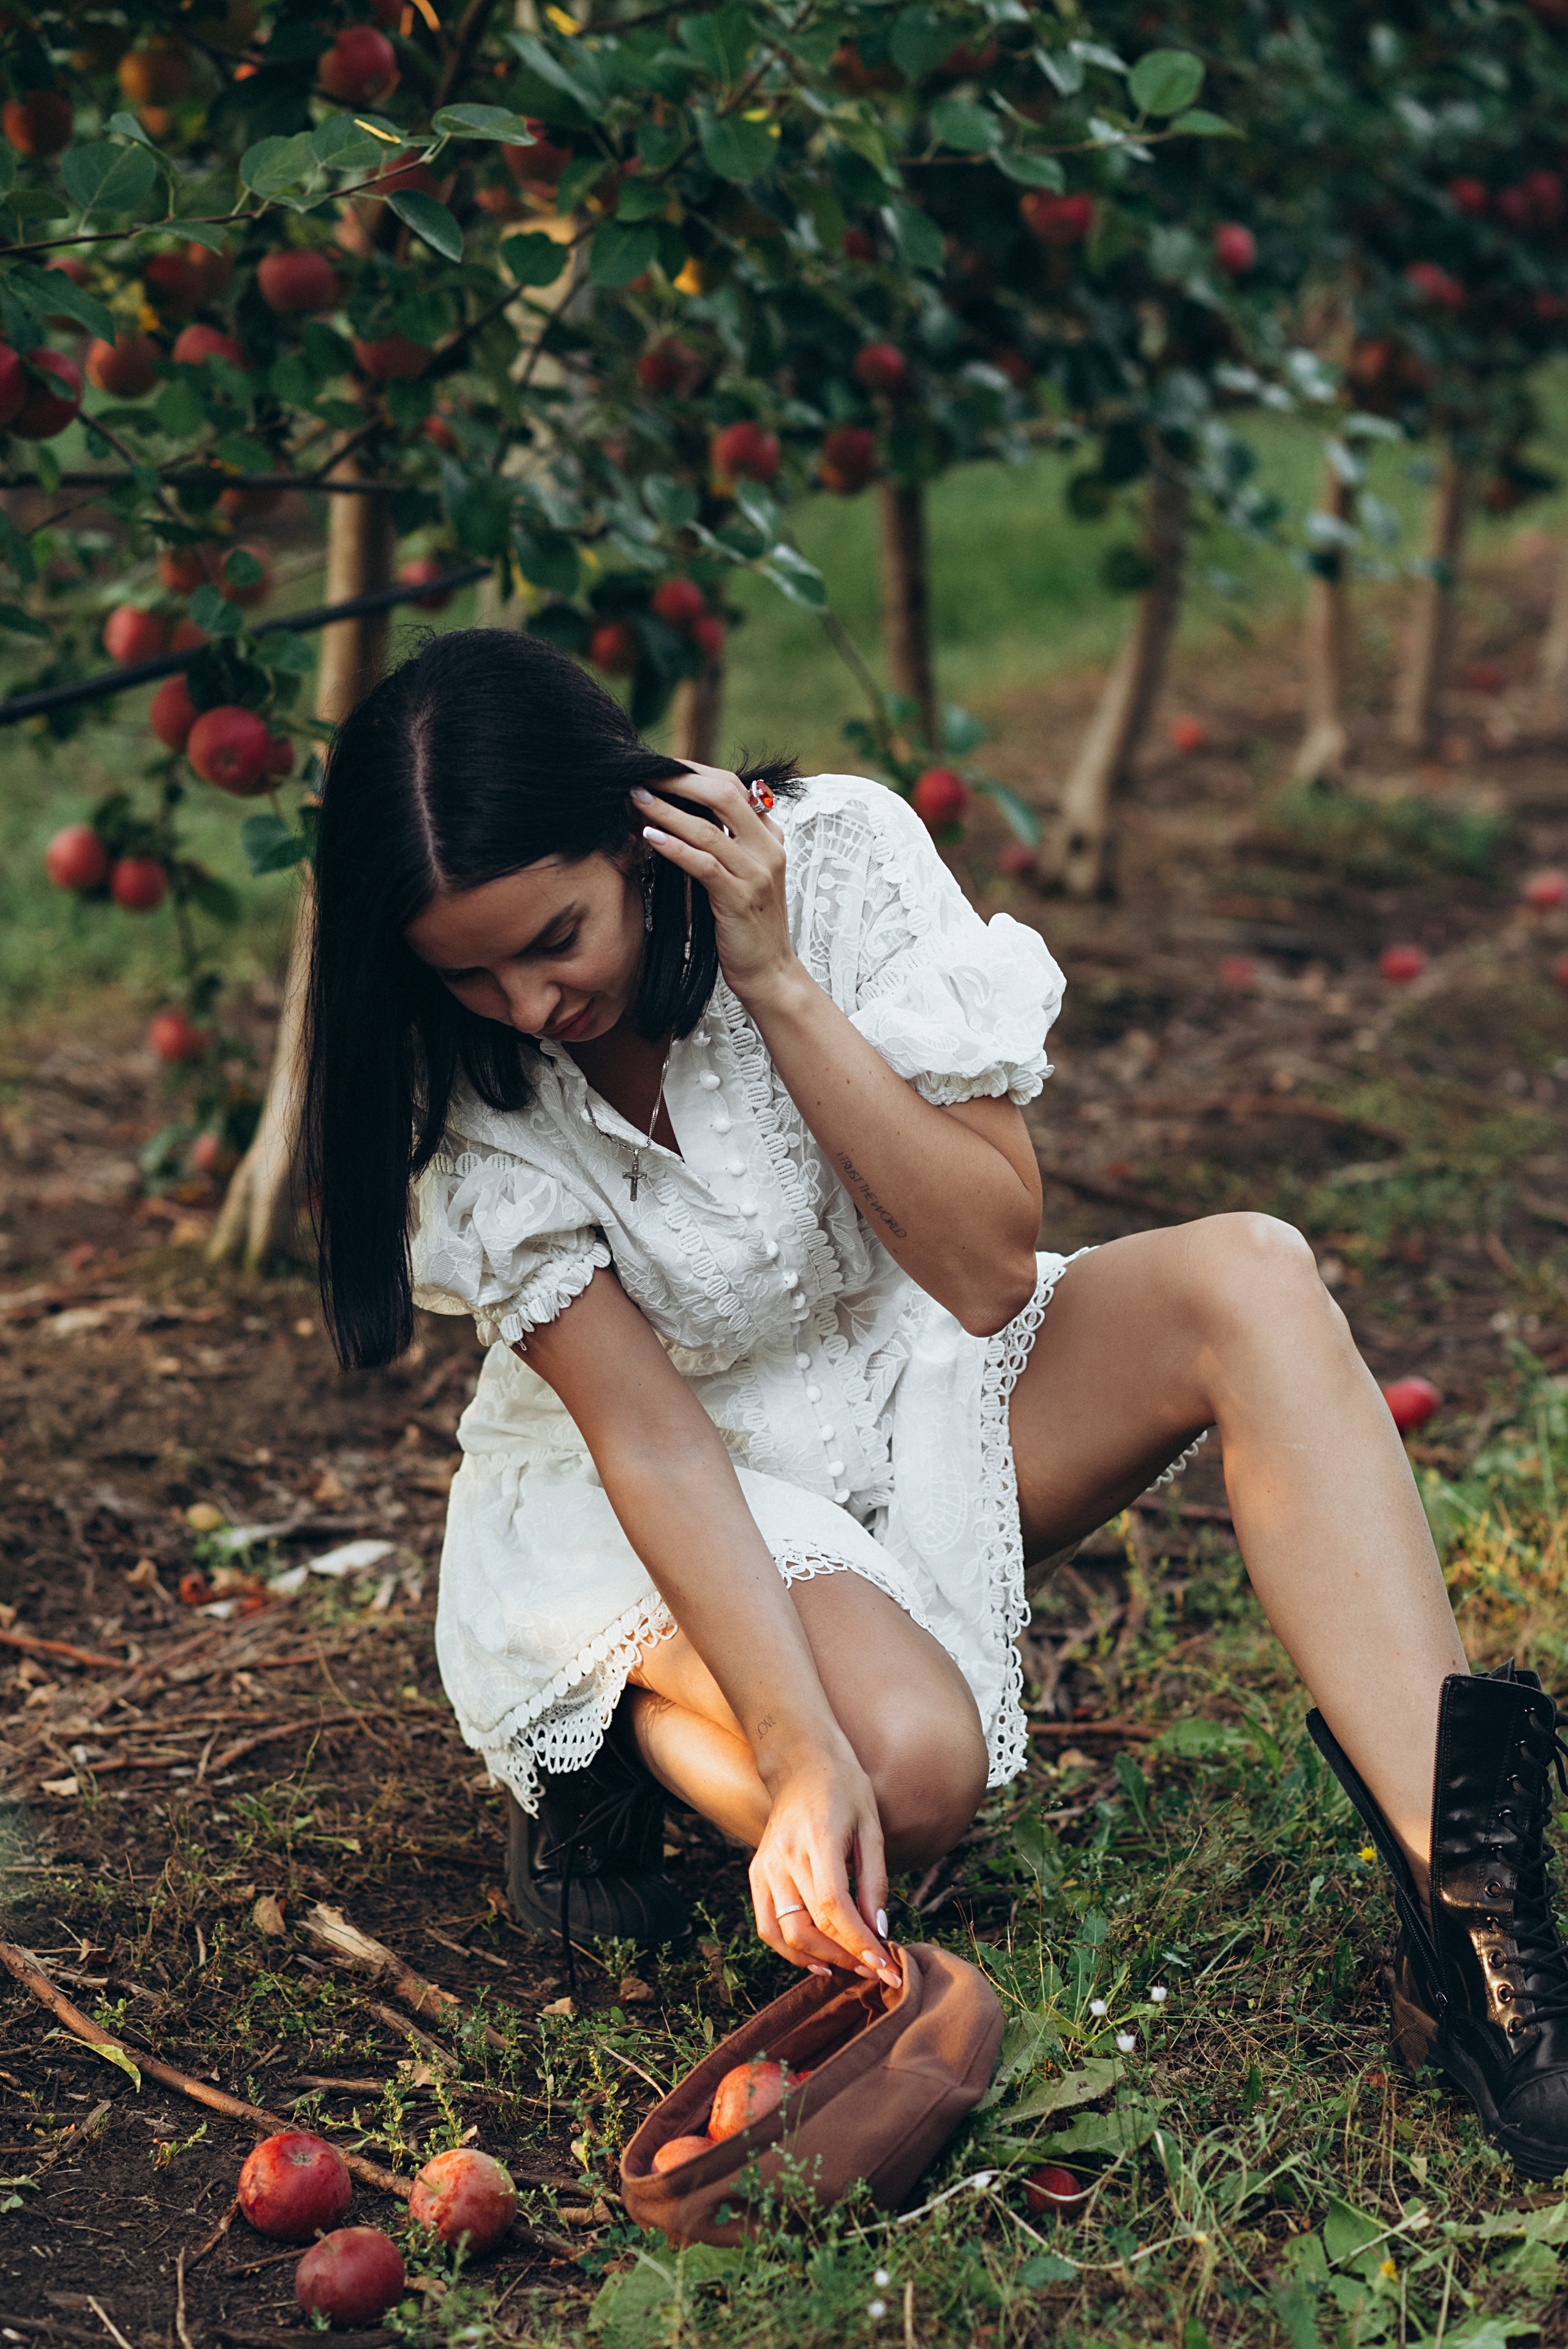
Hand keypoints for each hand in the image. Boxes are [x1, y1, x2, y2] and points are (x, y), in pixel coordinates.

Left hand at [632, 765, 801, 1010]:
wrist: (770, 972)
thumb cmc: (748, 924)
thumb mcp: (742, 875)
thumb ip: (725, 843)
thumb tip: (683, 812)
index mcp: (770, 838)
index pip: (734, 787)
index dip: (695, 773)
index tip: (663, 766)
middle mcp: (768, 850)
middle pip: (723, 796)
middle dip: (680, 780)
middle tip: (645, 773)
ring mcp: (756, 874)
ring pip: (708, 829)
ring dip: (667, 810)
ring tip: (637, 798)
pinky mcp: (740, 900)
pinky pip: (703, 865)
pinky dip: (675, 847)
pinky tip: (650, 837)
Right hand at [748, 1745, 899, 1988]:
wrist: (801, 1762)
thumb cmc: (845, 1789)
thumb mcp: (871, 1827)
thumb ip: (874, 1880)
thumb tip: (879, 1930)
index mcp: (817, 1839)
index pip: (835, 1906)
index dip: (860, 1942)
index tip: (886, 1965)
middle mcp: (785, 1855)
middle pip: (811, 1925)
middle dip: (847, 1956)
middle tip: (877, 1968)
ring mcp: (766, 1866)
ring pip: (786, 1933)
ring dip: (820, 1959)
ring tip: (851, 1966)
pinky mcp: (757, 1873)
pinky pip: (767, 1925)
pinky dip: (790, 1950)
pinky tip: (817, 1960)